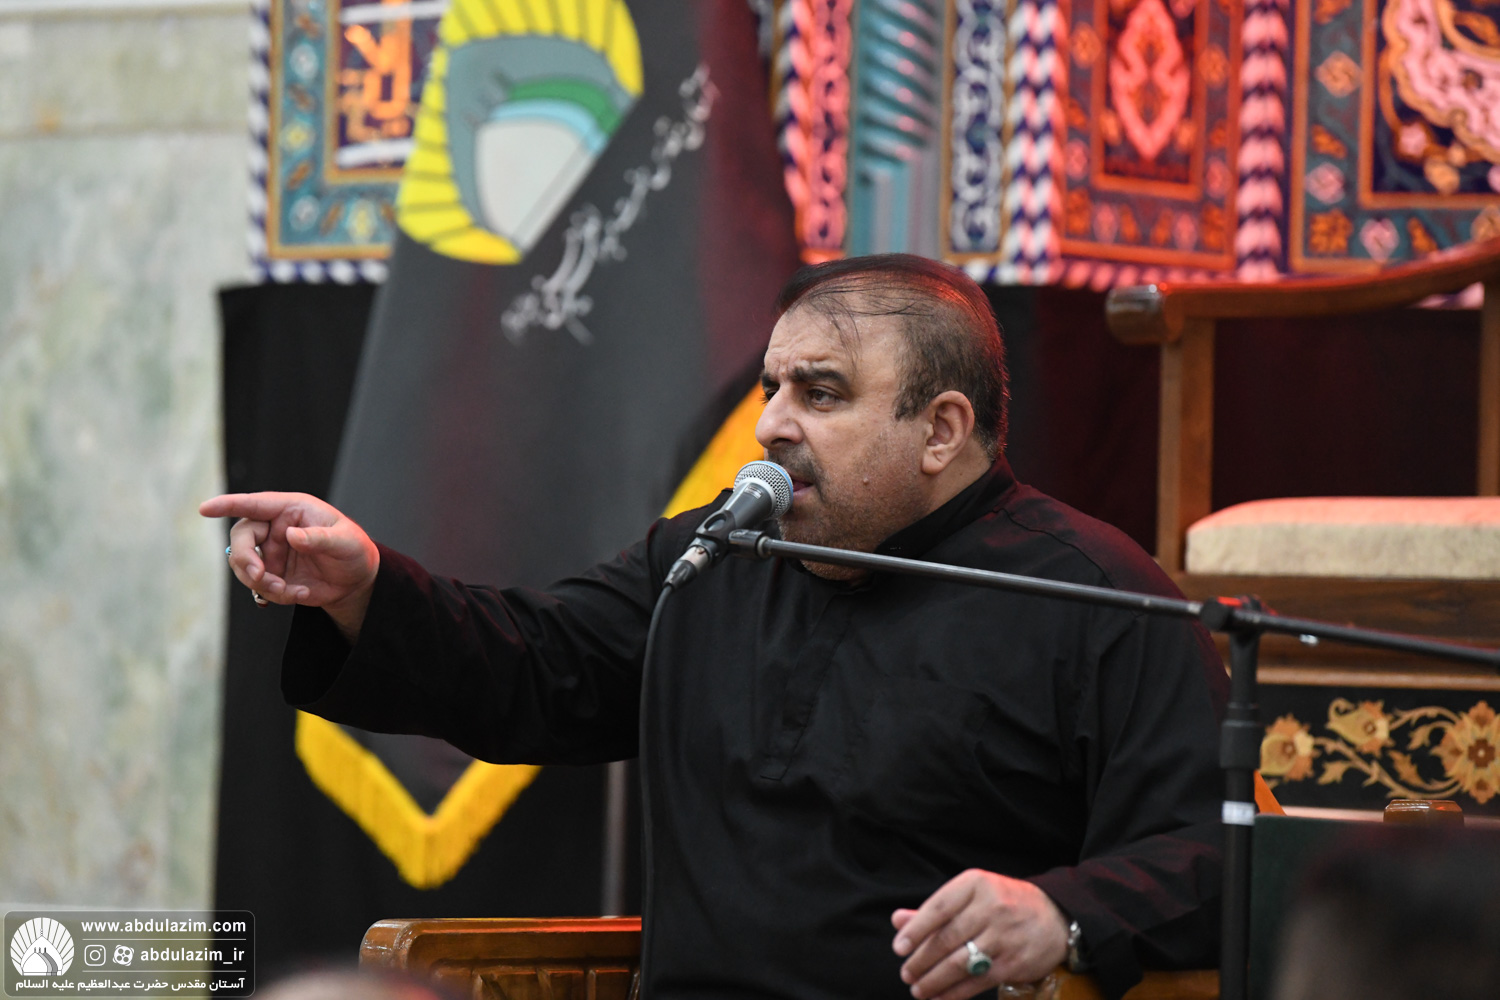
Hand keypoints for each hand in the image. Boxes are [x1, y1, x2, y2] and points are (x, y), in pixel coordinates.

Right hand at [199, 492, 378, 639]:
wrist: (356, 581)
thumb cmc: (354, 550)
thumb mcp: (346, 541)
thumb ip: (320, 538)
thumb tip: (290, 535)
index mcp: (292, 509)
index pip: (255, 504)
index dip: (228, 505)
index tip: (205, 509)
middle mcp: (276, 528)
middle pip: (242, 537)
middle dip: (245, 559)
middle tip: (259, 576)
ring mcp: (271, 552)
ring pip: (245, 565)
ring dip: (260, 582)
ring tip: (288, 591)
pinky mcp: (272, 574)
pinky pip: (259, 586)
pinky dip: (275, 595)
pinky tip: (300, 594)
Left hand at [892, 869, 1068, 998]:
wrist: (1056, 917)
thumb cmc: (1004, 904)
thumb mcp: (972, 896)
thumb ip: (935, 910)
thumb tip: (898, 921)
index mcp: (975, 884)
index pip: (938, 907)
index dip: (915, 930)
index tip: (899, 948)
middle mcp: (991, 907)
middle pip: (947, 938)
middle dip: (922, 960)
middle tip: (907, 973)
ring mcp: (1004, 935)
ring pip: (960, 962)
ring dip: (934, 980)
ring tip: (918, 989)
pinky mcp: (1014, 962)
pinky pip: (978, 980)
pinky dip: (956, 993)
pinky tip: (940, 998)